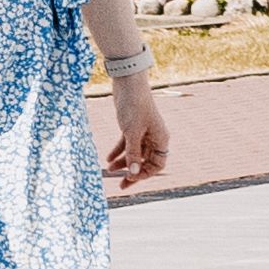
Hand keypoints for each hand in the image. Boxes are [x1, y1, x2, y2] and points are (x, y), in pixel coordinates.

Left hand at [98, 67, 167, 186]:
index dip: (145, 173)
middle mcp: (154, 137)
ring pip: (134, 153)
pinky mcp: (132, 126)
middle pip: (145, 161)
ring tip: (109, 170)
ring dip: (123, 163)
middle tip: (121, 185)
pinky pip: (126, 144)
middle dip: (133, 172)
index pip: (158, 164)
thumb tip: (133, 173)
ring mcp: (143, 132)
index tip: (130, 177)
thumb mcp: (132, 132)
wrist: (128, 83)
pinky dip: (118, 151)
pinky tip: (108, 159)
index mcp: (161, 139)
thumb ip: (133, 153)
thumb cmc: (134, 106)